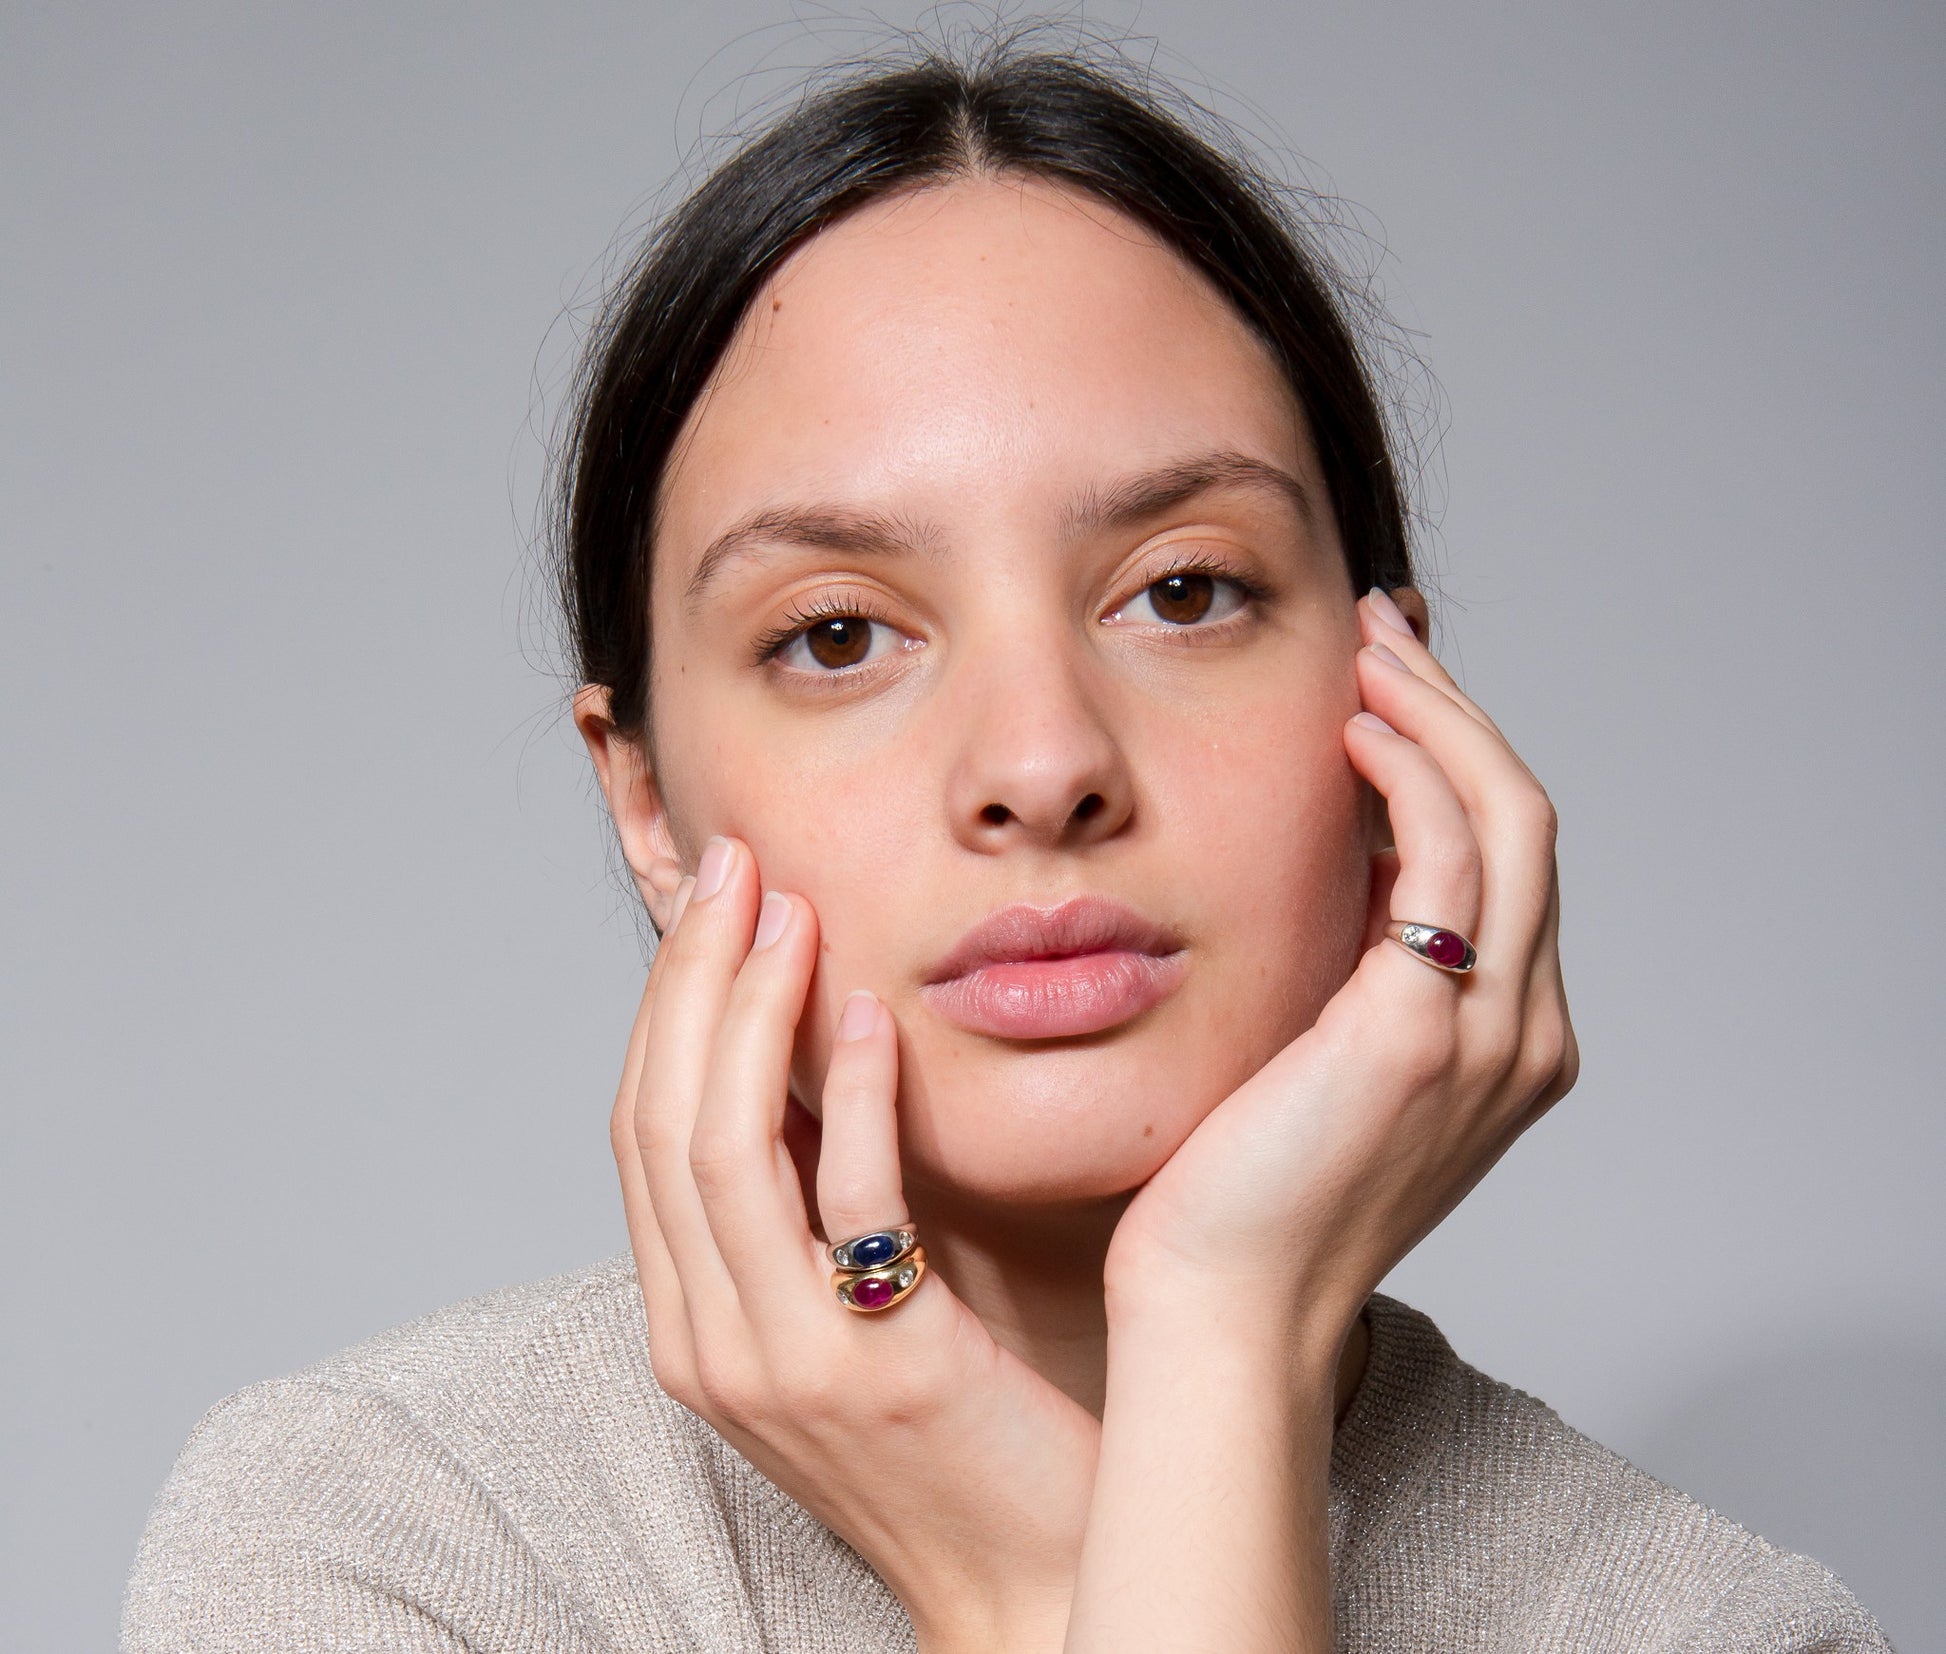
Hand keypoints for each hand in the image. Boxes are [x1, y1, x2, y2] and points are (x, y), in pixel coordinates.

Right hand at [609, 835, 1096, 1651]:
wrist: (1032, 1586)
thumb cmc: (955, 1444)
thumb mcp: (842, 1320)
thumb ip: (804, 1212)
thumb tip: (801, 1064)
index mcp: (689, 1327)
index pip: (640, 1134)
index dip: (665, 1006)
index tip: (710, 904)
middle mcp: (708, 1343)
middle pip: (663, 1122)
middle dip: (692, 980)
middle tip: (738, 870)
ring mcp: (781, 1362)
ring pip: (724, 1149)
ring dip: (751, 1012)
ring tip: (791, 909)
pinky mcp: (878, 1365)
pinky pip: (845, 1200)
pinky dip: (849, 1095)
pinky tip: (871, 1016)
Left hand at [1107, 588, 1578, 1338]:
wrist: (1225, 1307)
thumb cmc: (1244, 1194)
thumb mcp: (1319, 1059)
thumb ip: (1355, 970)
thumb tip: (1329, 857)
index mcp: (1503, 1038)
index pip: (1506, 855)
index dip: (1457, 752)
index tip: (1389, 683)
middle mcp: (1521, 1031)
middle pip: (1524, 817)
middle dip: (1456, 709)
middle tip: (1385, 634)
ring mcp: (1485, 1033)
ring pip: (1505, 817)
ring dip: (1439, 715)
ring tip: (1368, 652)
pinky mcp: (1419, 1031)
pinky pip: (1445, 857)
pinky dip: (1412, 774)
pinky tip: (1353, 726)